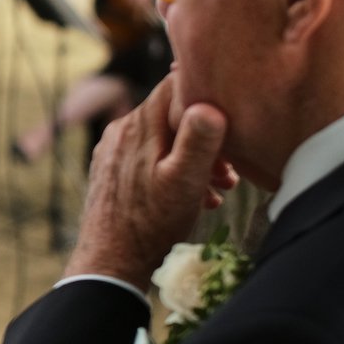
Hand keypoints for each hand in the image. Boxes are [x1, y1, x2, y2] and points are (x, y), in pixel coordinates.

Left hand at [67, 74, 237, 288]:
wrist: (110, 262)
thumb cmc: (151, 223)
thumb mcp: (185, 181)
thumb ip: (197, 139)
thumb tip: (209, 102)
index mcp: (140, 125)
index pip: (176, 82)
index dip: (206, 88)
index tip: (232, 103)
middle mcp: (122, 130)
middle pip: (173, 113)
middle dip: (206, 133)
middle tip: (229, 167)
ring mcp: (114, 150)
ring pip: (164, 138)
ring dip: (194, 157)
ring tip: (218, 187)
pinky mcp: (112, 170)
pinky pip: (149, 157)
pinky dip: (174, 170)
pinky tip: (195, 197)